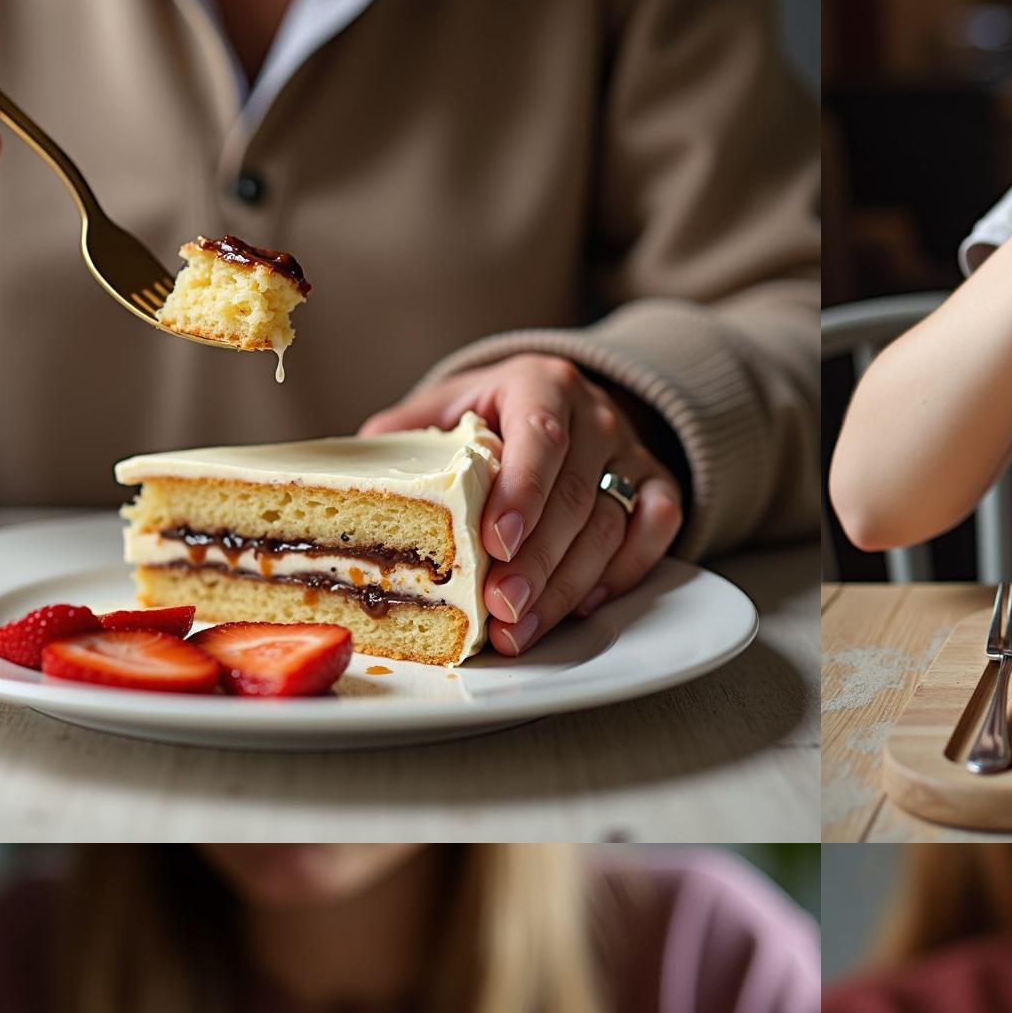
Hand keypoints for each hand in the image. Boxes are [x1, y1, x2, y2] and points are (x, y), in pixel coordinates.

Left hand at [358, 356, 683, 654]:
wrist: (565, 404)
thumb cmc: (491, 418)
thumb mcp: (444, 410)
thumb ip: (405, 439)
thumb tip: (352, 476)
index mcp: (539, 383)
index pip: (539, 435)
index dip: (521, 492)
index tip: (494, 543)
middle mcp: (595, 415)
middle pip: (574, 498)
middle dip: (537, 562)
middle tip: (502, 609)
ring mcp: (631, 453)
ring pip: (611, 526)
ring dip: (568, 586)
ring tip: (522, 629)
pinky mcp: (659, 487)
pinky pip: (655, 535)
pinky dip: (622, 575)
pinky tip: (579, 605)